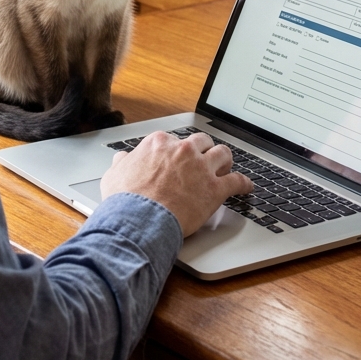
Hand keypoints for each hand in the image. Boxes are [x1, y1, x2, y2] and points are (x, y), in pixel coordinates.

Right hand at [99, 131, 253, 236]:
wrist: (139, 219)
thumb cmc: (126, 200)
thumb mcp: (114, 175)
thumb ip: (122, 163)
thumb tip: (122, 159)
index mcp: (160, 143)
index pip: (175, 140)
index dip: (179, 151)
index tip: (180, 158)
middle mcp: (183, 150)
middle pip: (202, 142)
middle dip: (205, 150)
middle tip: (206, 160)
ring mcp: (201, 168)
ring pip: (223, 154)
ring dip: (226, 160)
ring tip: (227, 167)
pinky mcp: (215, 189)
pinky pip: (237, 181)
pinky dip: (244, 184)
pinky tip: (246, 187)